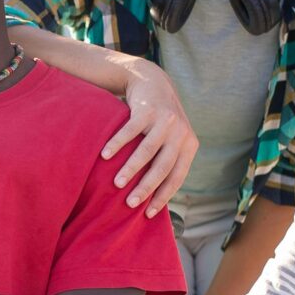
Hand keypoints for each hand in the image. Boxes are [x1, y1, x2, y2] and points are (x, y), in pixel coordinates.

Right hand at [100, 59, 198, 215]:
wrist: (153, 81)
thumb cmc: (159, 120)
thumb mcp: (172, 139)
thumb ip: (169, 160)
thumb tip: (156, 199)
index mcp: (189, 145)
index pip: (177, 176)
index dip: (163, 196)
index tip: (148, 213)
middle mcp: (180, 133)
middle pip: (163, 167)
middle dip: (146, 188)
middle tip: (130, 204)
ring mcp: (165, 120)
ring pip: (147, 151)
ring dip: (130, 169)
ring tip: (116, 183)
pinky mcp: (147, 110)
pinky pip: (130, 131)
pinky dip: (117, 144)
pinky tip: (105, 156)